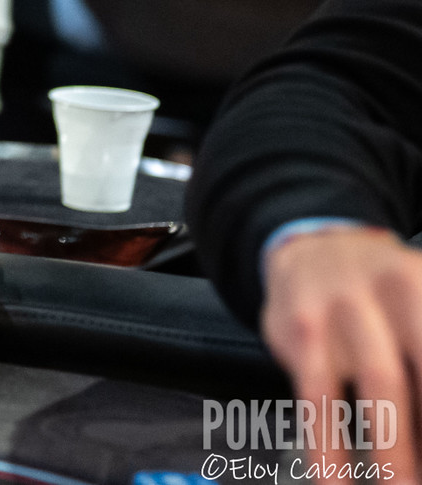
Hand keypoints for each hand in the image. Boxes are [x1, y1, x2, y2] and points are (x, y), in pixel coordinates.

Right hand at [262, 226, 421, 481]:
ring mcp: (339, 307)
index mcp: (421, 286)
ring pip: (376, 384)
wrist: (311, 246)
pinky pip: (316, 396)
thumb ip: (421, 361)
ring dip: (392, 448)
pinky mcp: (298, 329)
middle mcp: (386, 290)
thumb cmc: (381, 291)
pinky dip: (326, 446)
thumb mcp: (418, 304)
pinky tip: (332, 478)